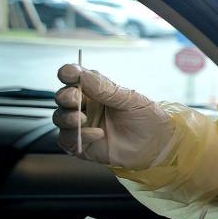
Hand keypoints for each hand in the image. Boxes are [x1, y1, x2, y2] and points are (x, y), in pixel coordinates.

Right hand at [54, 64, 176, 168]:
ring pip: (60, 117)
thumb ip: (105, 89)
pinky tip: (98, 134)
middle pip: (63, 97)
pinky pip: (68, 139)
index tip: (67, 73)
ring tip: (83, 118)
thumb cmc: (146, 117)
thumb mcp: (130, 99)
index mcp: (96, 90)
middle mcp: (86, 106)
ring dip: (67, 117)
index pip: (74, 78)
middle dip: (65, 96)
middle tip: (75, 99)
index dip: (68, 73)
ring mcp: (82, 125)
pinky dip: (80, 135)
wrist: (157, 144)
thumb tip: (81, 74)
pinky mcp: (82, 144)